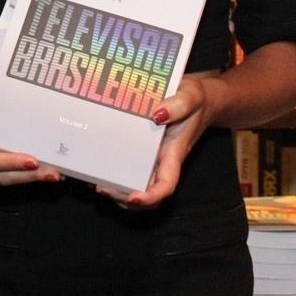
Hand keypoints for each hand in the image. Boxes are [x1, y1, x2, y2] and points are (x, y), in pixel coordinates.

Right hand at [0, 93, 62, 185]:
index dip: (9, 162)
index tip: (32, 160)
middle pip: (0, 176)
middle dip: (28, 176)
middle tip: (54, 173)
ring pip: (5, 179)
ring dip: (30, 178)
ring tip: (54, 174)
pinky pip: (5, 174)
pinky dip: (24, 174)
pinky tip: (41, 169)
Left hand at [97, 74, 213, 209]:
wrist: (198, 99)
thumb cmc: (195, 100)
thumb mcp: (190, 95)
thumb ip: (178, 104)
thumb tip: (158, 114)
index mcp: (174, 153)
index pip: (166, 185)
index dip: (151, 196)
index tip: (134, 198)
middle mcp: (162, 161)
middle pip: (148, 195)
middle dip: (126, 199)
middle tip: (104, 189)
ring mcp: (151, 159)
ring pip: (137, 188)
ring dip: (119, 193)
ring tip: (98, 184)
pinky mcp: (141, 151)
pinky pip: (130, 171)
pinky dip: (115, 177)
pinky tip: (98, 170)